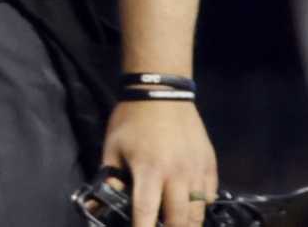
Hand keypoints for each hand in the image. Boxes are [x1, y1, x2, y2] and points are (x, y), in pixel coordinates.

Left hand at [100, 100, 218, 226]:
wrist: (162, 94)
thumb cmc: (132, 120)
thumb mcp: (113, 147)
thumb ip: (110, 178)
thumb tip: (97, 205)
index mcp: (148, 170)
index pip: (146, 211)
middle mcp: (176, 175)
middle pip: (178, 219)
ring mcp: (196, 171)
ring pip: (198, 212)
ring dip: (187, 223)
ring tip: (176, 224)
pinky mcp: (210, 165)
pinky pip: (210, 196)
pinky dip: (201, 207)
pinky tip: (191, 209)